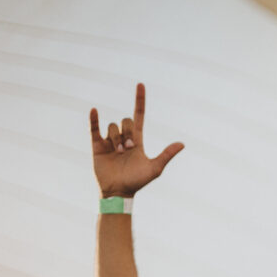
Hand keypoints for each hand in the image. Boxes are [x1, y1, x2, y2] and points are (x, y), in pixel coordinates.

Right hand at [90, 83, 183, 197]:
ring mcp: (109, 141)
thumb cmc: (138, 182)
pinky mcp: (97, 146)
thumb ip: (167, 155)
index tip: (140, 84)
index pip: (138, 115)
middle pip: (125, 121)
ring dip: (117, 138)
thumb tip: (182, 144)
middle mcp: (124, 138)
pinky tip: (95, 110)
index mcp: (137, 140)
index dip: (140, 100)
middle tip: (128, 149)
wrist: (119, 192)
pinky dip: (94, 119)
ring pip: (113, 126)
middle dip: (128, 132)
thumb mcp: (155, 168)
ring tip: (119, 152)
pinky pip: (94, 128)